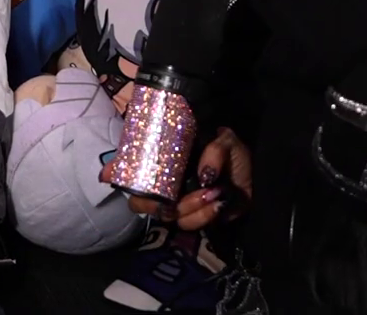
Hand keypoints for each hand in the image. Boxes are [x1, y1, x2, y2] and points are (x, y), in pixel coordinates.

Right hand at [103, 127, 253, 230]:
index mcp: (163, 164)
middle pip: (140, 202)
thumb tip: (204, 176)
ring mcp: (181, 204)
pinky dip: (204, 215)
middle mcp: (166, 185)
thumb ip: (214, 152)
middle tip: (172, 199)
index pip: (130, 170)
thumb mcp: (225, 142)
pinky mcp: (199, 219)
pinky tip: (218, 203)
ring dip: (189, 208)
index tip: (108, 174)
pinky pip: (192, 224)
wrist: (259, 176)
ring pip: (170, 216)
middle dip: (152, 203)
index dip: (114, 172)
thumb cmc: (234, 154)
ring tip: (211, 193)